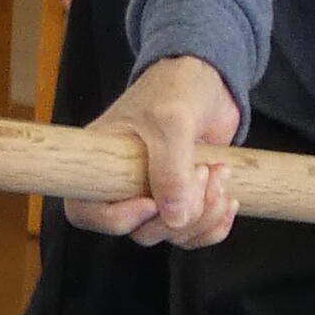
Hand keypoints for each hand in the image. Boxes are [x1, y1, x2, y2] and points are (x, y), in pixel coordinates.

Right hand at [67, 55, 240, 246]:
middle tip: (203, 171)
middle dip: (180, 212)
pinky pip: (193, 234)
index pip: (85, 211)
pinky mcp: (183, 200)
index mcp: (100, 162)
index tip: (151, 202)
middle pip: (141, 230)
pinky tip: (229, 198)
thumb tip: (174, 219)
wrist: (210, 79)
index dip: (116, 219)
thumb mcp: (171, 121)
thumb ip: (171, 169)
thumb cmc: (176, 88)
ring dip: (205, 215)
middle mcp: (123, 185)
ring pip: (172, 233)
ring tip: (220, 173)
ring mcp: (155, 195)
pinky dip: (215, 225)